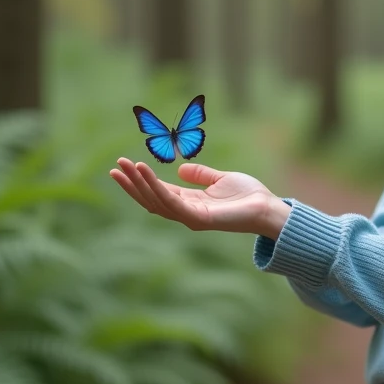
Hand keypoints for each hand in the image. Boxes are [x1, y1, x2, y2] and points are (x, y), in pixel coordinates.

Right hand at [109, 159, 290, 238]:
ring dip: (138, 184)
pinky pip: (170, 202)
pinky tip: (144, 172)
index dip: (140, 180)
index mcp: (190, 202)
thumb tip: (181, 169)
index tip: (124, 165)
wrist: (268, 207)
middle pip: (151, 199)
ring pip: (156, 201)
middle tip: (115, 167)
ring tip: (125, 167)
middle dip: (132, 184)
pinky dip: (155, 187)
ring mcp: (190, 217)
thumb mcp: (220, 179)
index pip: (158, 192)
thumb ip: (201, 175)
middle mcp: (186, 212)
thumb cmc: (248, 195)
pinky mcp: (198, 218)